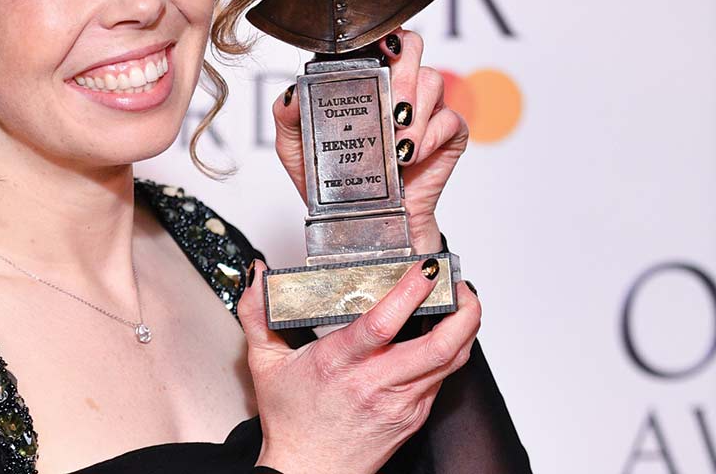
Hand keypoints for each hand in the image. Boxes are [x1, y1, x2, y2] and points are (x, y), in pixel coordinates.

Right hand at [239, 258, 481, 473]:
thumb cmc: (291, 422)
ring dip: (465, 329)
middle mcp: (375, 384)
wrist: (308, 471)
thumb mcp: (264, 363)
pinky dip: (451, 352)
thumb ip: (258, 314)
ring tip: (463, 301)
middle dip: (462, 311)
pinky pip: (442, 378)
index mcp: (338, 364)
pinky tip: (446, 334)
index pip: (382, 325)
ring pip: (450, 363)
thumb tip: (258, 276)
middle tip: (461, 283)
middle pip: (438, 347)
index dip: (409, 294)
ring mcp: (401, 402)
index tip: (424, 270)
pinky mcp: (413, 415)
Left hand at [272, 28, 468, 254]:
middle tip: (390, 104)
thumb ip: (287, 114)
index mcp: (365, 80)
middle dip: (402, 68)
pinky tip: (409, 155)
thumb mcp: (295, 146)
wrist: (361, 220)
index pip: (377, 40)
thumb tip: (293, 90)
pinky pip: (450, 119)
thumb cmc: (331, 180)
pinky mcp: (448, 134)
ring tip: (397, 138)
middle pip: (412, 46)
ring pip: (433, 79)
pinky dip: (430, 136)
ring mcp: (425, 109)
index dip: (379, 35)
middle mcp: (397, 86)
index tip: (376, 47)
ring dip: (415, 108)